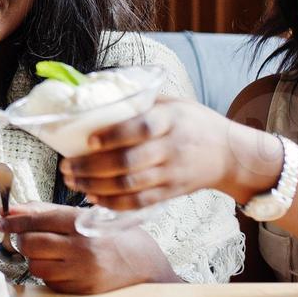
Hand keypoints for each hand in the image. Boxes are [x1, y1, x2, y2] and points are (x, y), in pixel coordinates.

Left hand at [0, 202, 173, 293]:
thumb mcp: (86, 215)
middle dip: (22, 239)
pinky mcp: (81, 291)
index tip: (1, 221)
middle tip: (26, 237)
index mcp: (83, 224)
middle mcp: (82, 248)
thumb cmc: (115, 236)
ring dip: (35, 258)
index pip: (37, 220)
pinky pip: (49, 282)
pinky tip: (64, 266)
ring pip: (36, 265)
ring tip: (50, 251)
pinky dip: (49, 273)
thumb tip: (13, 211)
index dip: (14, 220)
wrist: (146, 267)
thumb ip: (47, 211)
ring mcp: (82, 272)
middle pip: (30, 243)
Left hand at [58, 96, 272, 209]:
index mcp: (171, 120)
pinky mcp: (171, 193)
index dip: (114, 135)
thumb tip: (98, 93)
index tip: (89, 139)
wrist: (231, 155)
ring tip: (72, 181)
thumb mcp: (174, 103)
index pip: (142, 128)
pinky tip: (93, 197)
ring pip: (129, 186)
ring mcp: (171, 174)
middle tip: (66, 166)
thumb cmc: (195, 123)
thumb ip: (142, 102)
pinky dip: (113, 202)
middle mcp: (171, 148)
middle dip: (91, 167)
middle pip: (128, 162)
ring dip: (96, 186)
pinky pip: (139, 203)